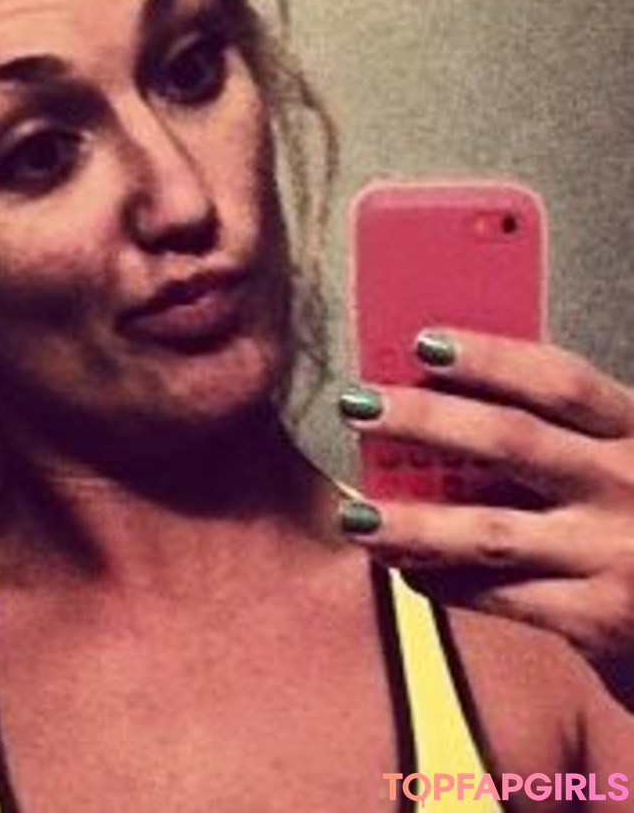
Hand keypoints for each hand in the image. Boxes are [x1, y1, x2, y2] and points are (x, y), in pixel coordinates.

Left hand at [337, 328, 633, 706]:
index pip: (558, 381)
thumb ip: (566, 437)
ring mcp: (617, 553)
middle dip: (423, 419)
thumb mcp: (628, 464)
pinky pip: (496, 593)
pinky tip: (405, 569)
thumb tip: (445, 401)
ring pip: (487, 530)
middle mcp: (632, 485)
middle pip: (510, 439)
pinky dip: (441, 579)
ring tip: (354, 516)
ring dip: (410, 522)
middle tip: (356, 404)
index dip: (490, 357)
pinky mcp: (602, 617)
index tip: (423, 343)